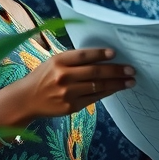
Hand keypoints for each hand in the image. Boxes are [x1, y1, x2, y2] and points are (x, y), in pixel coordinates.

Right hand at [0, 48, 135, 124]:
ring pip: (98, 87)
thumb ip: (74, 60)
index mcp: (59, 61)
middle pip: (95, 72)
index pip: (84, 56)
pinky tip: (116, 89)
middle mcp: (63, 76)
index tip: (115, 53)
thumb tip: (103, 57)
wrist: (27, 99)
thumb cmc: (44, 76)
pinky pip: (94, 98)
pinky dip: (107, 92)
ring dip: (117, 84)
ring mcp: (68, 93)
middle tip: (131, 70)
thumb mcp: (54, 62)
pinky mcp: (71, 106)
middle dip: (116, 71)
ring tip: (130, 81)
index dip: (100, 54)